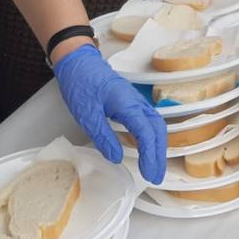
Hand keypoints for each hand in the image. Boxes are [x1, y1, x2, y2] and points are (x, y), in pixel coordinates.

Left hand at [55, 43, 166, 183]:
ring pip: (156, 125)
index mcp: (127, 104)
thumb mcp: (87, 114)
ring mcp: (135, 101)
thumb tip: (116, 158)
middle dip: (160, 155)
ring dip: (158, 147)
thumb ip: (103, 136)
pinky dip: (152, 137)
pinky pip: (148, 121)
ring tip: (154, 167)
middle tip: (157, 178)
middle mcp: (137, 102)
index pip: (146, 133)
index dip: (150, 155)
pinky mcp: (131, 102)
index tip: (149, 175)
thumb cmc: (81, 84)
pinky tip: (146, 148)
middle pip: (157, 130)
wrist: (78, 61)